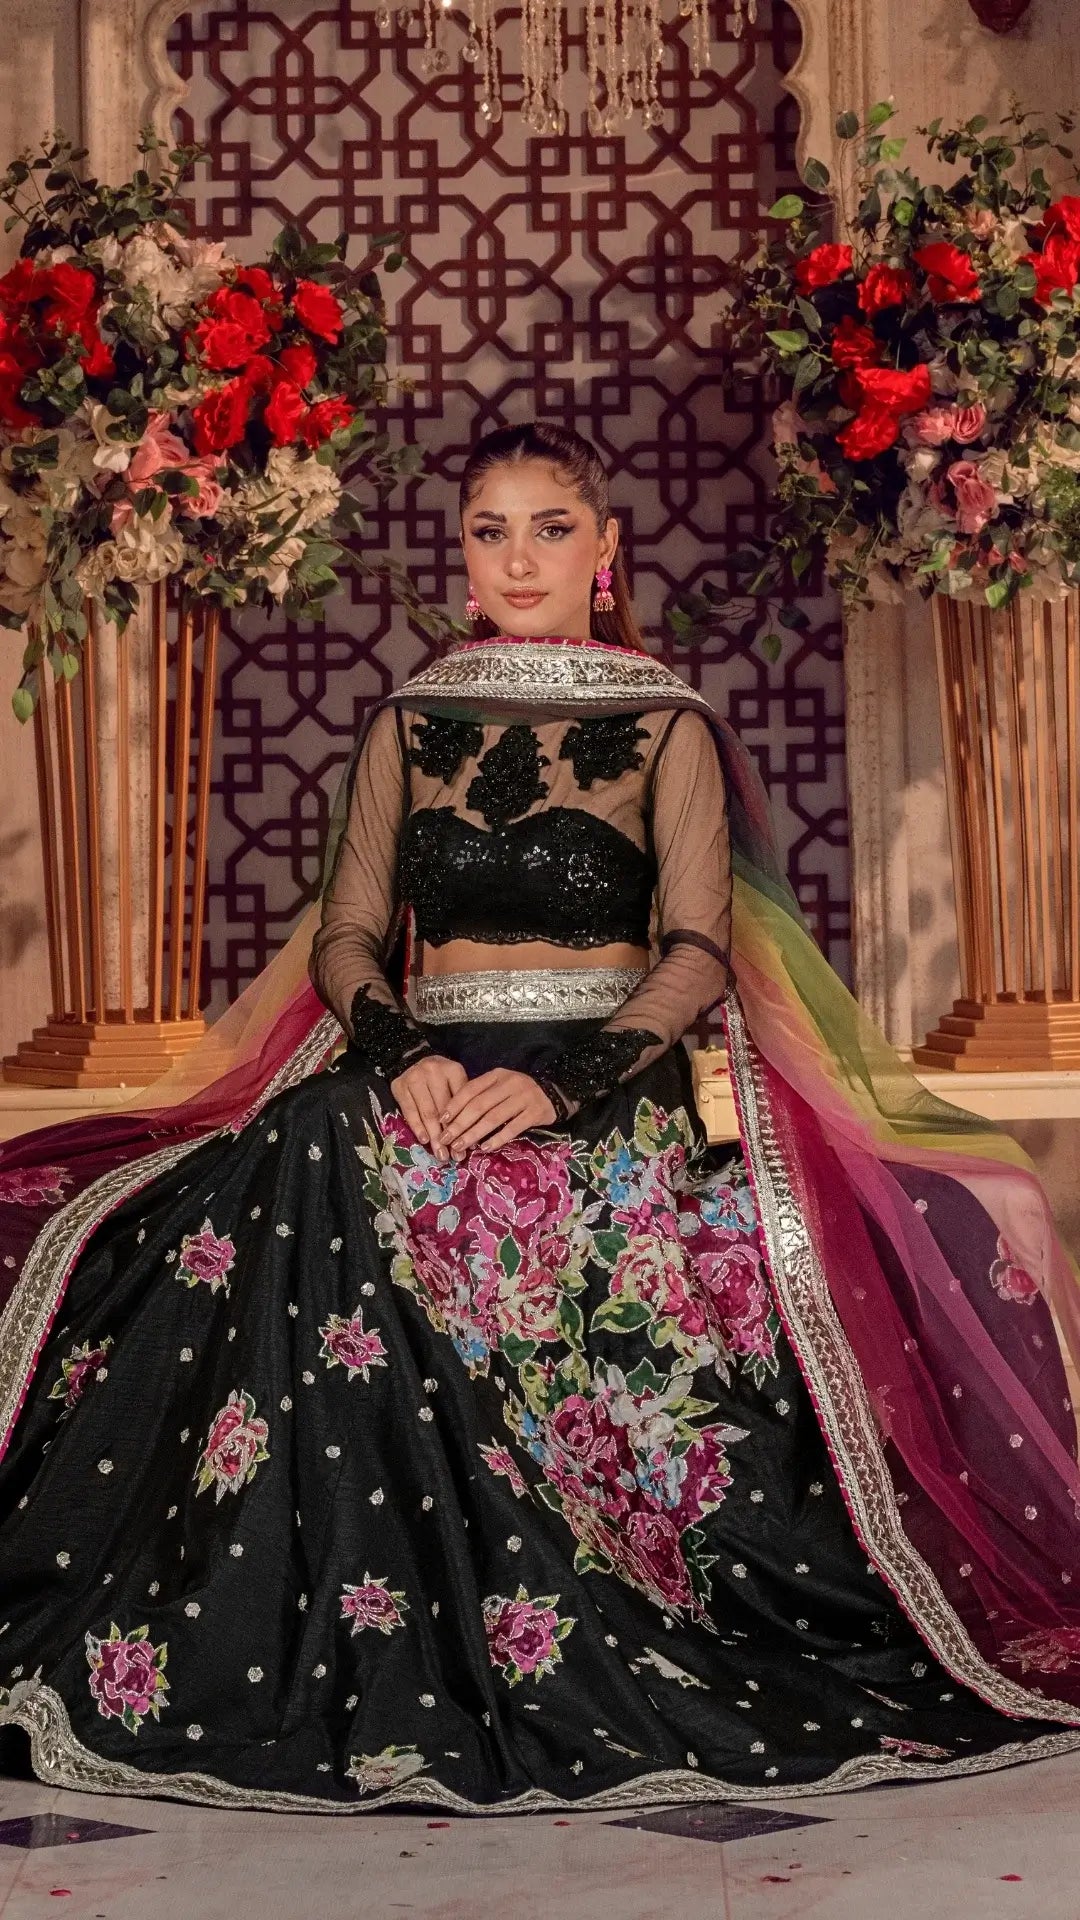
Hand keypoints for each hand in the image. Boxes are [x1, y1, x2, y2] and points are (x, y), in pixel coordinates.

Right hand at [390, 1054, 468, 1160]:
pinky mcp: (399, 1086)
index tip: (467, 1147)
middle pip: (443, 1109)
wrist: (412, 1058)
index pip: (460, 1101)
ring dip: (434, 1136)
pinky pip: (409, 1111)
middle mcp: (433, 1071)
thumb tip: (470, 1138)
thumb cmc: (440, 1077)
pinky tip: (424, 1140)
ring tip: (440, 1154)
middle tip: (453, 1157)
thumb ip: (463, 1104)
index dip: (464, 1125)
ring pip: (427, 1112)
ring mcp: (414, 1078)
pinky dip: (417, 1127)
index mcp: (453, 1070)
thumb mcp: (456, 1082)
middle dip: (449, 1136)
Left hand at [436, 1068, 557, 1156]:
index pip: (471, 1089)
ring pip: (493, 1118)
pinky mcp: (535, 1112)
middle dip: (460, 1124)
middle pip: (479, 1105)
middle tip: (446, 1139)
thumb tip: (452, 1118)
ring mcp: (523, 1097)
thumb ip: (480, 1096)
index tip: (442, 1121)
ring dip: (474, 1133)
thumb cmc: (518, 1093)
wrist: (553, 1095)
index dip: (454, 1105)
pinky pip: (513, 1128)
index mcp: (497, 1075)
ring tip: (461, 1146)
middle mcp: (510, 1083)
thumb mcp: (499, 1087)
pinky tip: (485, 1148)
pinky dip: (498, 1139)